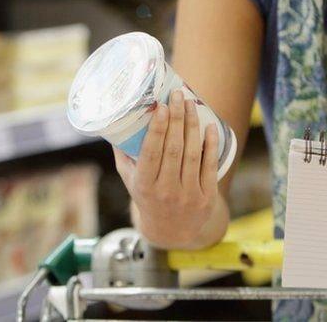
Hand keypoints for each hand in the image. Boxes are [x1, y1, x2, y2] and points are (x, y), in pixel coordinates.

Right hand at [113, 88, 221, 248]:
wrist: (171, 231)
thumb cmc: (148, 196)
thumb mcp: (130, 179)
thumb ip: (123, 153)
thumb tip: (115, 119)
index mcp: (145, 185)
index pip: (152, 153)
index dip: (157, 129)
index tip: (161, 106)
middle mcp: (166, 191)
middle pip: (174, 149)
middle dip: (177, 118)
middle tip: (179, 95)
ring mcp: (188, 195)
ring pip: (193, 154)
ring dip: (193, 126)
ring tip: (192, 104)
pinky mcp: (207, 197)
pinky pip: (210, 166)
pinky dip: (211, 144)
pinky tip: (210, 126)